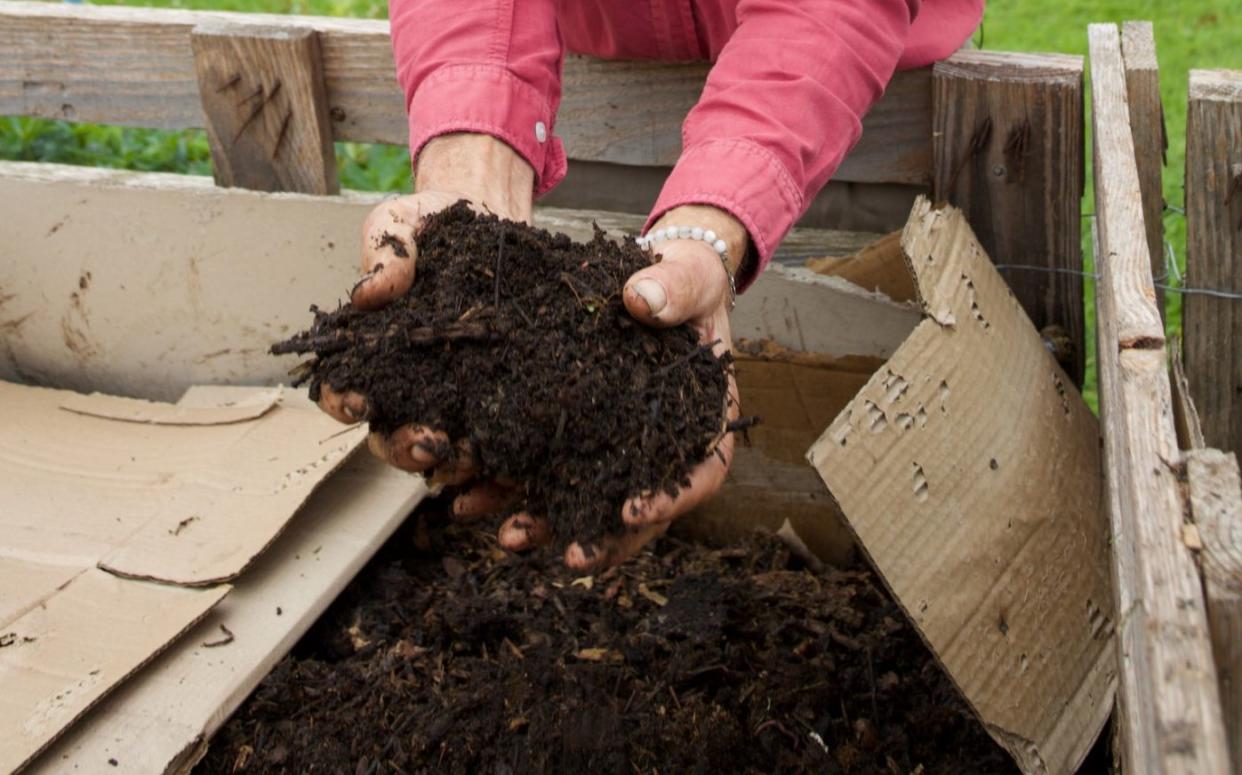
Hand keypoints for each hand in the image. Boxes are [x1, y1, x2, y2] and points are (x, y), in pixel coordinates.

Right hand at [316, 133, 534, 513]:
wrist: (491, 219)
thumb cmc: (432, 224)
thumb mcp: (402, 224)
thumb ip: (386, 252)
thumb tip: (370, 292)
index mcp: (371, 351)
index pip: (341, 389)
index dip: (342, 402)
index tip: (359, 402)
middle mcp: (407, 384)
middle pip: (391, 437)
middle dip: (404, 448)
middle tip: (429, 443)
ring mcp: (454, 393)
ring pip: (442, 449)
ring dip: (451, 462)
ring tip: (471, 455)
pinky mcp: (498, 393)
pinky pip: (495, 435)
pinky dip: (498, 455)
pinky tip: (511, 454)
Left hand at [503, 205, 746, 571]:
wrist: (648, 275)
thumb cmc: (684, 280)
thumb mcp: (690, 276)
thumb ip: (674, 288)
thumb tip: (641, 299)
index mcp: (704, 418)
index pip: (702, 472)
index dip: (673, 497)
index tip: (635, 510)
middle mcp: (658, 444)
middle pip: (641, 509)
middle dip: (603, 536)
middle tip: (571, 556)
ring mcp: (611, 444)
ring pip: (583, 497)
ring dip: (546, 523)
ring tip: (507, 537)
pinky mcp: (570, 432)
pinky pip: (539, 467)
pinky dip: (507, 486)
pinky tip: (468, 495)